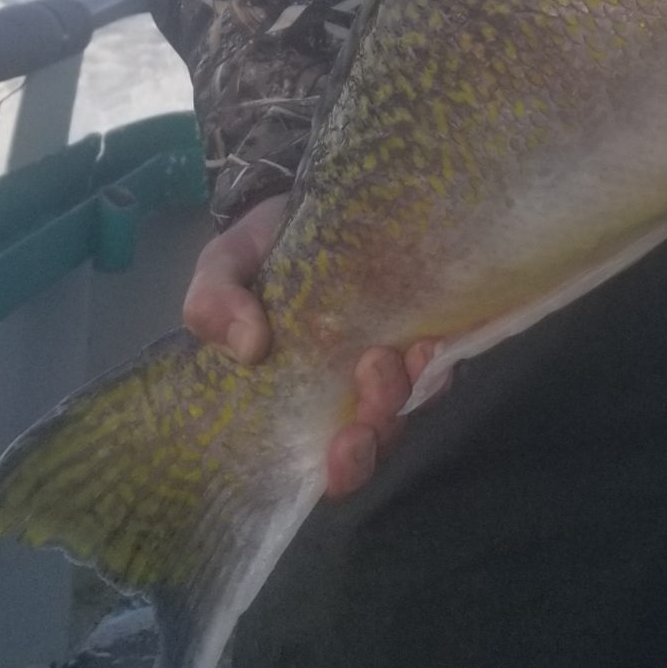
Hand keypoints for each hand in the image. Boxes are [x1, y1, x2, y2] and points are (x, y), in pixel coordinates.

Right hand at [181, 194, 448, 496]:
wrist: (304, 198)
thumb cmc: (260, 249)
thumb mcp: (223, 268)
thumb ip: (214, 303)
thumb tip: (248, 345)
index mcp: (303, 396)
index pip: (332, 461)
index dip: (346, 469)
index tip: (347, 441)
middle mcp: (356, 387)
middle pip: (384, 436)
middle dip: (386, 421)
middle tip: (374, 368)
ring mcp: (398, 355)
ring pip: (421, 398)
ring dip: (418, 384)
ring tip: (408, 347)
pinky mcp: (431, 318)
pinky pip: (453, 351)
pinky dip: (450, 352)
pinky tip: (440, 333)